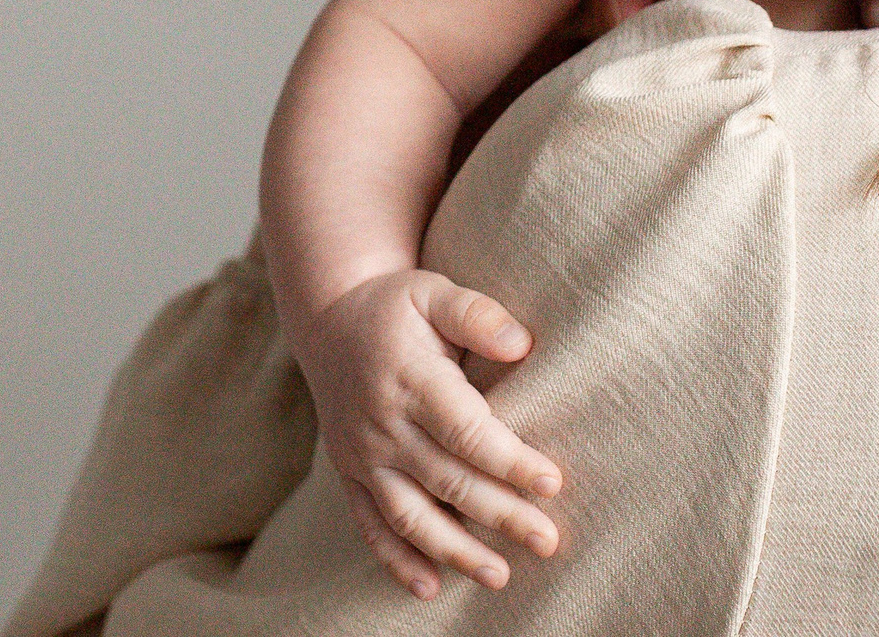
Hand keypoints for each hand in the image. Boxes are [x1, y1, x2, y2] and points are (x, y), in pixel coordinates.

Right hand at [293, 269, 563, 598]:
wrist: (327, 318)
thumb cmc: (395, 305)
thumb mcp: (432, 290)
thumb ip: (476, 314)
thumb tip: (521, 343)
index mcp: (409, 379)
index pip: (465, 431)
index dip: (509, 460)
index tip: (552, 482)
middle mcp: (382, 424)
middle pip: (448, 480)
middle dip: (500, 515)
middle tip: (549, 540)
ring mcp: (361, 454)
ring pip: (410, 515)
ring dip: (454, 550)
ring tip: (500, 575)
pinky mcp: (349, 473)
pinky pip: (371, 524)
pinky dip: (397, 560)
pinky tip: (429, 587)